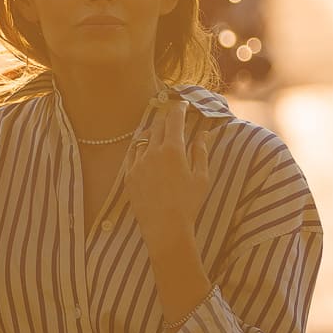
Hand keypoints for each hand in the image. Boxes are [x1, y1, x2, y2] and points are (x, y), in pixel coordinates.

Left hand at [123, 97, 211, 249]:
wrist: (165, 228)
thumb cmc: (188, 204)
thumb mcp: (201, 177)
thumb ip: (201, 153)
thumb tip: (203, 134)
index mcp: (173, 150)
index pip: (174, 119)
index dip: (179, 108)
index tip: (183, 104)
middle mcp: (152, 152)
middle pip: (158, 125)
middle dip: (166, 117)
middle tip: (172, 114)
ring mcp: (138, 163)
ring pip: (144, 138)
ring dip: (153, 132)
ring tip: (160, 132)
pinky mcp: (129, 175)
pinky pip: (132, 153)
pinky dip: (140, 146)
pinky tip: (144, 148)